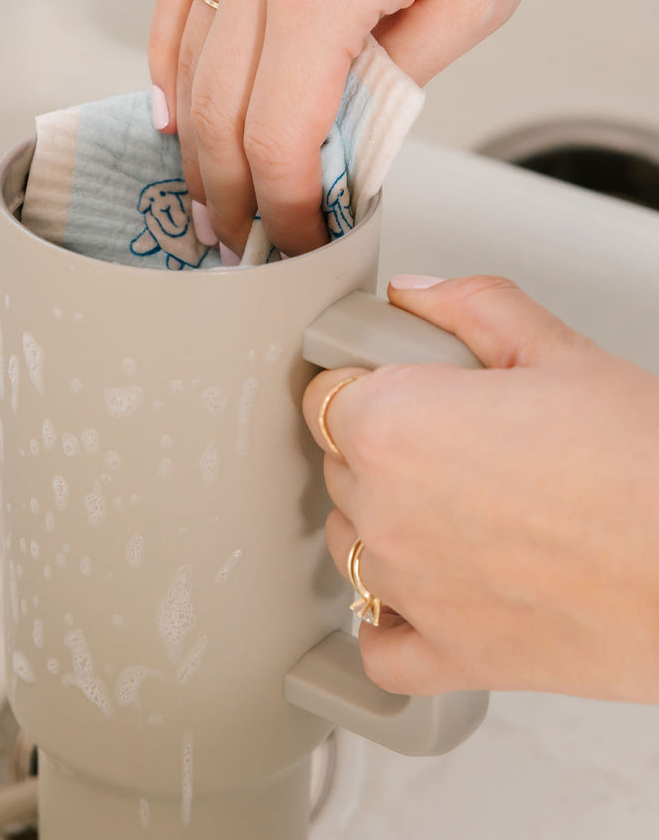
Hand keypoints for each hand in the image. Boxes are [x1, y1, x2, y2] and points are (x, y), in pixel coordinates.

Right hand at [148, 0, 547, 256]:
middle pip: (220, 120)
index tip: (296, 241)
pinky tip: (168, 120)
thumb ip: (401, 77)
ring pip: (188, 75)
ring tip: (206, 201)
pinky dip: (165, 72)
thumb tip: (347, 139)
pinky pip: (173, 8)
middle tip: (239, 242)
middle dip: (230, 197)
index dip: (284, 207)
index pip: (281, 140)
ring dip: (194, 152)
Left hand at [302, 275, 658, 703]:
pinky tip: (421, 595)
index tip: (395, 392)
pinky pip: (379, 645)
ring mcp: (408, 588)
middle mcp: (384, 510)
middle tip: (454, 446)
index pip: (323, 397)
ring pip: (350, 543)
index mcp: (394, 426)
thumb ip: (471, 308)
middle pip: (339, 466)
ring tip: (458, 511)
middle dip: (380, 451)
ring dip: (383, 525)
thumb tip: (412, 296)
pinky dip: (390, 622)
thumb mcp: (561, 352)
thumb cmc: (647, 466)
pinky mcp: (447, 654)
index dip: (362, 388)